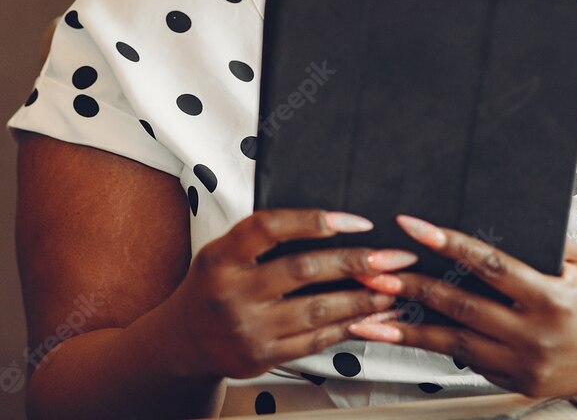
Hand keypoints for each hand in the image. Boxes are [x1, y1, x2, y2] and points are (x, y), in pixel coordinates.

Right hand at [158, 208, 421, 380]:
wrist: (183, 343)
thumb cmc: (212, 287)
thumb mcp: (221, 253)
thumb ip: (261, 239)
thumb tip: (327, 224)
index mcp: (221, 257)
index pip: (270, 227)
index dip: (314, 220)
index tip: (356, 221)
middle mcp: (233, 292)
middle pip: (303, 270)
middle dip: (355, 262)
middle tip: (392, 258)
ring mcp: (249, 328)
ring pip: (317, 309)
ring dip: (361, 298)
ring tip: (393, 288)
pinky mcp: (264, 356)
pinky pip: (315, 340)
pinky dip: (348, 327)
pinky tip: (370, 318)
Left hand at [345, 214, 576, 397]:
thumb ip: (532, 244)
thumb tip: (480, 217)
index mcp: (551, 297)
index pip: (487, 264)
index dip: (446, 243)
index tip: (411, 225)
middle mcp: (536, 335)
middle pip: (460, 306)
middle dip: (411, 287)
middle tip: (372, 271)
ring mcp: (525, 366)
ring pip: (454, 344)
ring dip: (406, 328)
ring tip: (366, 316)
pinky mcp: (519, 385)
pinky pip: (470, 362)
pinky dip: (436, 347)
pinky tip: (402, 334)